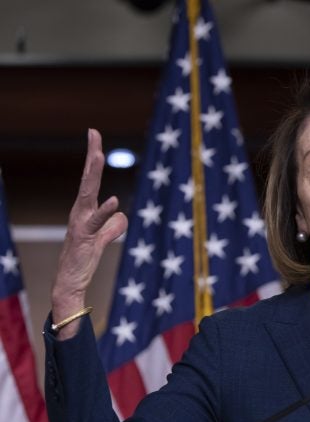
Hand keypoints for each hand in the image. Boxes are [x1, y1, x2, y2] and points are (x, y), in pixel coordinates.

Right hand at [51, 129, 127, 338]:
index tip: (95, 134)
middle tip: (94, 133)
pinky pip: (97, 222)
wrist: (70, 283)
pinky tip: (114, 200)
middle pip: (88, 179)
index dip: (93, 158)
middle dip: (91, 155)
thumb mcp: (103, 240)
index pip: (91, 179)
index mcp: (85, 211)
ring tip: (99, 155)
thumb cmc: (84, 260)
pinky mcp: (87, 238)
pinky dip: (105, 211)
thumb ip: (112, 226)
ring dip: (93, 174)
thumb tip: (122, 215)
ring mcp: (81, 224)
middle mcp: (80, 213)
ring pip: (88, 194)